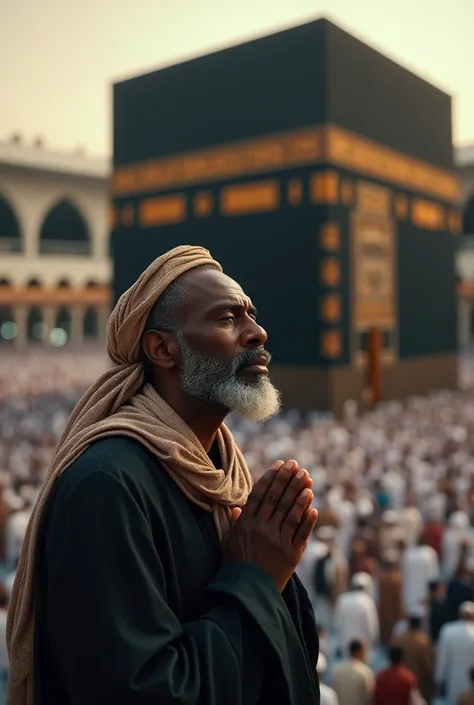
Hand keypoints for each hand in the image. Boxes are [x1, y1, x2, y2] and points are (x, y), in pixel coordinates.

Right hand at [223, 460, 318, 591]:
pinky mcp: (291, 554)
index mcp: (246, 524)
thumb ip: (235, 524)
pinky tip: (313, 506)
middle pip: (277, 499)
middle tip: (296, 465)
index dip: (271, 478)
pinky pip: (301, 533)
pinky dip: (308, 519)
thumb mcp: (228, 543)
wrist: (247, 594)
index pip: (260, 494)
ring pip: (290, 512)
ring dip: (300, 493)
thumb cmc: (235, 567)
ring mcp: (277, 541)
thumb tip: (238, 507)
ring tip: (307, 478)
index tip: (280, 465)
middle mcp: (262, 529)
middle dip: (287, 480)